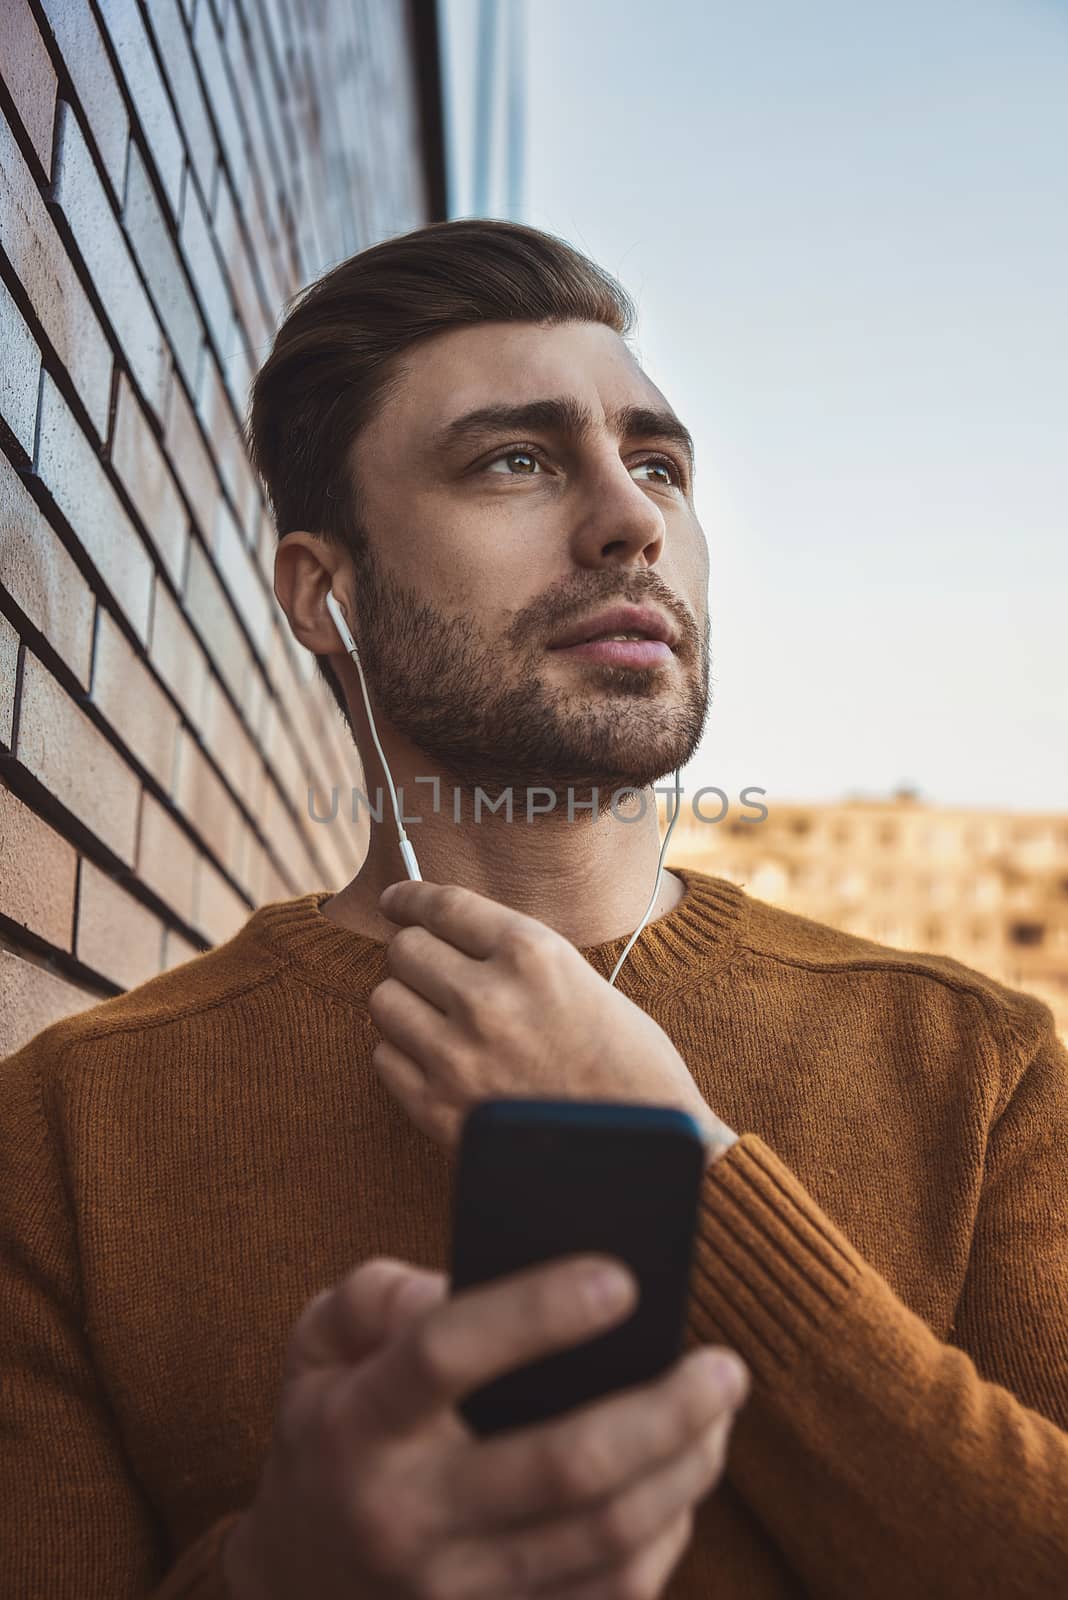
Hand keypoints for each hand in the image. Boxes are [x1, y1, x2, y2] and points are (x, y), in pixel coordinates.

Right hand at [224, 1255, 749, 1599]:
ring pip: (606, 1537)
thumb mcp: (320, 1343)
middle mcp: (406, 1517)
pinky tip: (684, 1480)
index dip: (536, 1312)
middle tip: (724, 1364)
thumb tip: (471, 1276)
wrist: (298, 1582)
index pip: (445, 1353)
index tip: (623, 1278)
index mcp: (359, 1425)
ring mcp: (455, 1591)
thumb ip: (379, 1293)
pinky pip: (609, 1596)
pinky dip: (666, 1536)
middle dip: (664, 1410)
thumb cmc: (331, 1430)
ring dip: (685, 1469)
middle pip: (564, 1465)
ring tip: (720, 1410)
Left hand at [368, 879, 737, 1159]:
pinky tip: (437, 1060)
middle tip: (431, 971)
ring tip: (437, 1019)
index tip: (397, 901)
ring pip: (385, 1000)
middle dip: (416, 956)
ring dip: (406, 1004)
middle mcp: (487, 998)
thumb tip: (447, 935)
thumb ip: (513, 955)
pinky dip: (404, 1054)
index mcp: (531, 954)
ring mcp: (458, 1055)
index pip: (443, 905)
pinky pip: (385, 1057)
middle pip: (405, 950)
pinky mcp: (438, 1108)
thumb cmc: (626, 1064)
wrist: (643, 1151)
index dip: (411, 898)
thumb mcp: (579, 979)